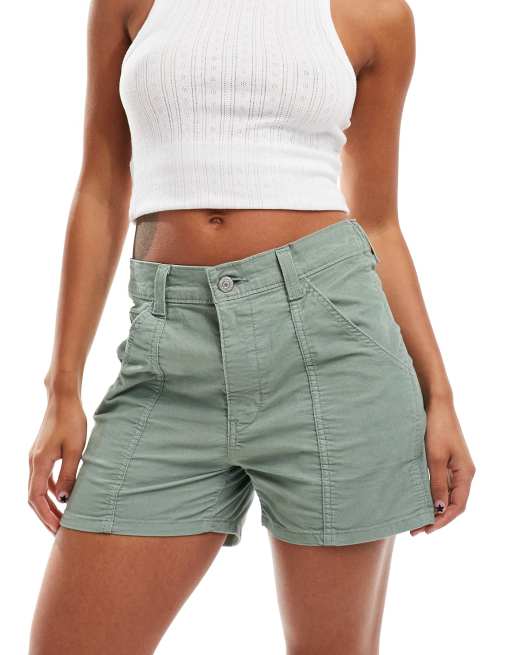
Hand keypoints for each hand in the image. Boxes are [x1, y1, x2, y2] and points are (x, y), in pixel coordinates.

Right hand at [28, 396, 86, 533]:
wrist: (63, 398)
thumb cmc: (72, 421)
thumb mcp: (75, 450)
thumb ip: (69, 476)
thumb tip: (63, 500)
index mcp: (39, 463)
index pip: (35, 498)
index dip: (45, 515)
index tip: (57, 529)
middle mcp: (33, 462)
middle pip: (34, 497)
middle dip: (46, 515)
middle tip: (60, 531)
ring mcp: (36, 457)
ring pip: (38, 488)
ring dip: (48, 504)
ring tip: (62, 518)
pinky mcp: (43, 452)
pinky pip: (43, 478)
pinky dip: (50, 490)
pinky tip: (62, 496)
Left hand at [411, 397, 475, 535]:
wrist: (436, 404)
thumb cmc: (436, 428)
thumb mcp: (434, 458)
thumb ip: (436, 483)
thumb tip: (438, 509)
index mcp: (465, 473)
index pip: (457, 506)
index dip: (442, 520)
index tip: (426, 530)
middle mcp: (463, 473)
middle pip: (453, 503)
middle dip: (436, 518)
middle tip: (416, 530)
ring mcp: (455, 467)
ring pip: (446, 495)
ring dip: (433, 508)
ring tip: (416, 519)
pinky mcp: (445, 460)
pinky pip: (441, 484)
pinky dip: (432, 495)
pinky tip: (419, 500)